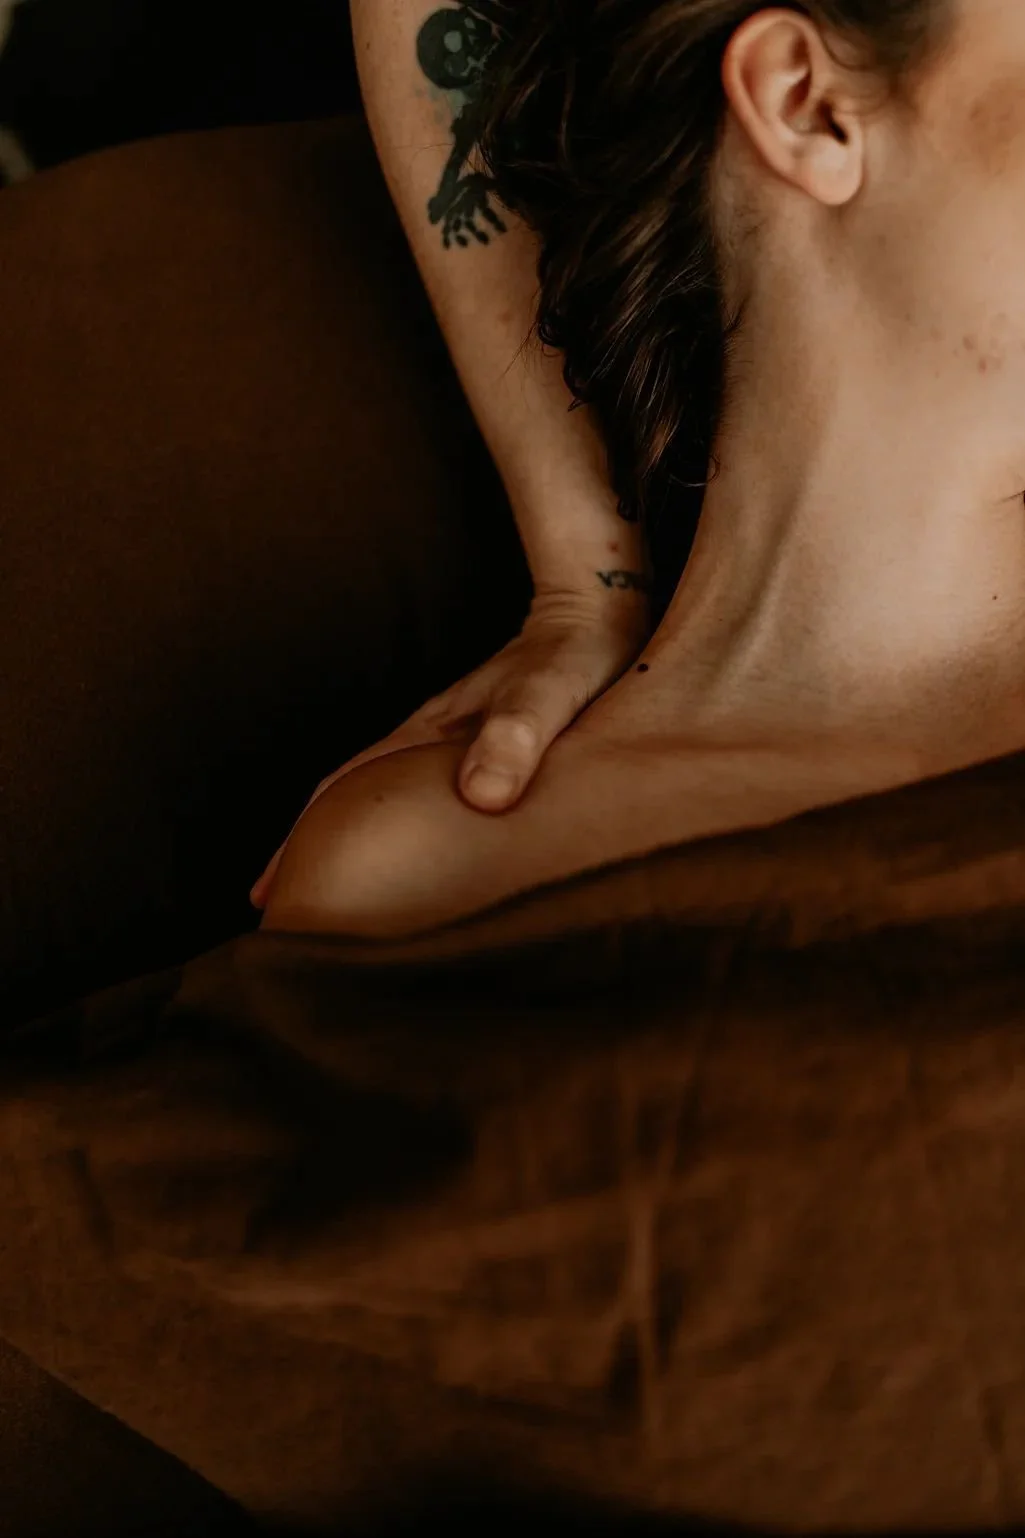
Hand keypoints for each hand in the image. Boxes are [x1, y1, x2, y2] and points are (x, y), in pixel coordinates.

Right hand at [248, 583, 650, 908]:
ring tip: (319, 886)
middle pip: (346, 795)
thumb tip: (477, 795)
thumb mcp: (550, 694)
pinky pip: (416, 793)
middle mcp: (426, 735)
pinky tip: (404, 849)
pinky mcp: (480, 744)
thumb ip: (516, 735)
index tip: (269, 895)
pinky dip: (393, 824)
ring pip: (378, 795)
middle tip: (271, 907)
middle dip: (305, 849)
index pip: (345, 790)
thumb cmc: (580, 650)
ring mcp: (449, 739)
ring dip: (342, 838)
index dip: (304, 841)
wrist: (602, 603)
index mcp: (428, 730)